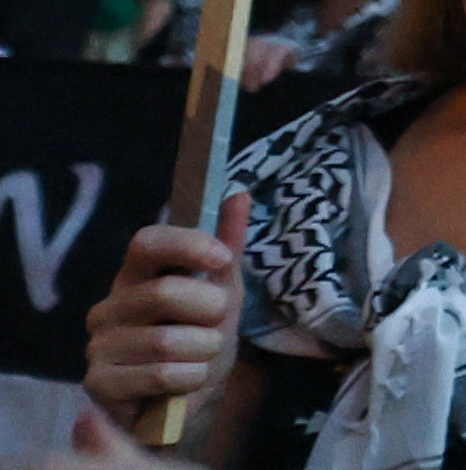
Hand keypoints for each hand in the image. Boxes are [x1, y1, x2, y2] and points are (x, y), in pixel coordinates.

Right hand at [86, 201, 244, 424]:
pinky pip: (159, 374)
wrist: (191, 400)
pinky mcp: (98, 383)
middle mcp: (108, 306)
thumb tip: (238, 194)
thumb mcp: (224, 292)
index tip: (222, 260)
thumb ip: (229, 246)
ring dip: (203, 351)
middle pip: (163, 292)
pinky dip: (190, 378)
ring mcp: (98, 345)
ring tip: (200, 357)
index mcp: (136, 276)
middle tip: (216, 326)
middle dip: (209, 312)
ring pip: (166, 340)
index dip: (187, 245)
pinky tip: (185, 381)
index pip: (146, 241)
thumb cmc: (202, 340)